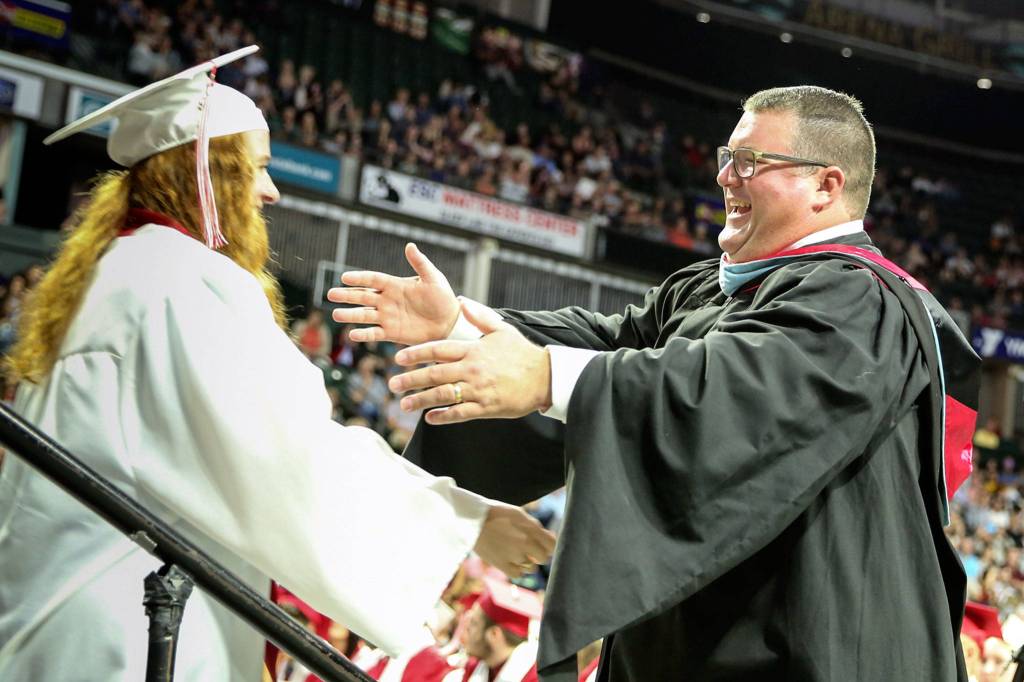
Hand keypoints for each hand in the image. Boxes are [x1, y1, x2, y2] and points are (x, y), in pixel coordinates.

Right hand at [327, 243, 458, 344]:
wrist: (449, 321)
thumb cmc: (442, 298)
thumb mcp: (433, 278)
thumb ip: (421, 263)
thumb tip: (410, 246)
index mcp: (395, 285)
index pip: (373, 280)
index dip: (359, 278)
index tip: (344, 277)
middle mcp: (387, 300)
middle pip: (363, 297)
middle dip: (347, 295)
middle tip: (331, 294)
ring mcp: (388, 317)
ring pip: (364, 315)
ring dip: (350, 315)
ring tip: (336, 314)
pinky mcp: (391, 333)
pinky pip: (375, 333)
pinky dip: (364, 334)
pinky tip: (353, 335)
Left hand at [389, 301, 552, 424]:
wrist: (544, 377)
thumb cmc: (522, 353)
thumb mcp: (502, 329)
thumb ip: (479, 316)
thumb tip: (461, 302)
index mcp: (473, 349)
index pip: (438, 349)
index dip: (416, 353)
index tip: (398, 358)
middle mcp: (472, 369)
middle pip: (435, 373)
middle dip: (411, 379)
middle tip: (393, 383)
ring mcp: (479, 389)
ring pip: (443, 395)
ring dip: (421, 400)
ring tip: (404, 404)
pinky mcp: (487, 407)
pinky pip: (460, 413)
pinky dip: (443, 416)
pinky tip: (429, 418)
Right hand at [473, 503, 555, 578]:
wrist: (472, 519)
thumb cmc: (496, 513)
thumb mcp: (518, 514)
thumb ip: (535, 527)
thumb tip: (550, 537)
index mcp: (531, 528)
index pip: (552, 545)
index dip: (549, 546)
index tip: (543, 544)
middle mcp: (525, 543)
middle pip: (543, 558)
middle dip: (538, 554)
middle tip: (529, 549)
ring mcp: (514, 555)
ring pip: (531, 568)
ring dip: (527, 562)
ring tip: (516, 553)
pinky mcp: (502, 565)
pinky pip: (518, 574)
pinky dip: (516, 570)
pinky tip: (511, 561)